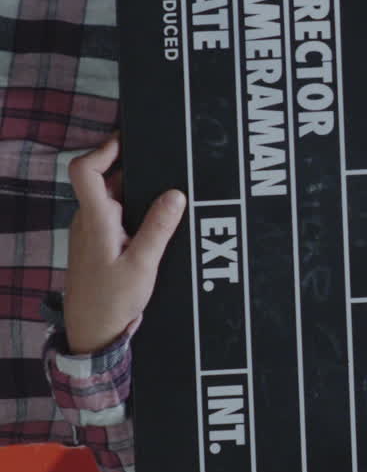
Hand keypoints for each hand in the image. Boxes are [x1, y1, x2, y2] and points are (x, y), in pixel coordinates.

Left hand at [64, 133, 186, 354]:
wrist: (92, 331)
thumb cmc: (111, 302)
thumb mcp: (143, 265)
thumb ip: (159, 227)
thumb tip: (175, 193)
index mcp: (96, 220)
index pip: (86, 171)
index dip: (104, 149)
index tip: (129, 140)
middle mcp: (89, 221)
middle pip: (104, 179)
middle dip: (132, 167)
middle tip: (162, 164)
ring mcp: (91, 232)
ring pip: (111, 198)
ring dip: (136, 190)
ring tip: (167, 192)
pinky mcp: (99, 244)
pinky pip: (115, 215)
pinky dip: (134, 209)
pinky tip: (157, 220)